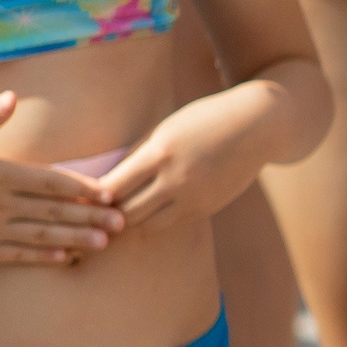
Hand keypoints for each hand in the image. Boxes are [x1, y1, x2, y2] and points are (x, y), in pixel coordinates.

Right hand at [0, 92, 123, 264]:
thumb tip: (12, 96)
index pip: (49, 181)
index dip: (82, 188)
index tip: (110, 192)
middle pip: (53, 211)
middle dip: (91, 216)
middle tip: (123, 222)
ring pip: (40, 234)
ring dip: (75, 238)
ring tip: (105, 243)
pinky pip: (15, 254)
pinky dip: (42, 256)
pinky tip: (64, 258)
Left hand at [95, 92, 272, 234]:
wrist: (257, 125)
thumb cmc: (204, 121)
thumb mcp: (166, 130)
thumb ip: (138, 155)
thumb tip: (107, 181)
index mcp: (160, 153)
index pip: (112, 187)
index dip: (96, 195)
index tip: (89, 193)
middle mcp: (176, 180)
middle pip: (126, 213)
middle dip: (111, 212)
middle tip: (102, 209)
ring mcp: (195, 197)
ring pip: (148, 225)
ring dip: (133, 220)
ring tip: (124, 211)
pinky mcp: (208, 207)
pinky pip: (172, 222)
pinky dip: (157, 218)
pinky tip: (152, 208)